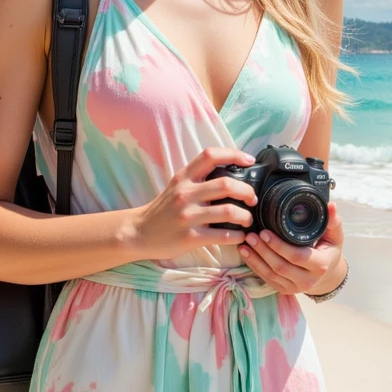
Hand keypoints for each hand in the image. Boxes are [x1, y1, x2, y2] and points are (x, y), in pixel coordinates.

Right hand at [132, 146, 258, 260]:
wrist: (138, 233)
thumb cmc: (163, 210)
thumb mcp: (176, 186)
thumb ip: (198, 179)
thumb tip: (231, 174)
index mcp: (184, 177)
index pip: (210, 155)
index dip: (233, 154)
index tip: (249, 161)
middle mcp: (186, 194)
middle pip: (226, 184)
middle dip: (247, 191)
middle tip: (253, 199)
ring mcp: (188, 216)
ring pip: (229, 211)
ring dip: (246, 216)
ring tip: (248, 220)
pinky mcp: (190, 237)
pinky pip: (222, 236)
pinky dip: (238, 236)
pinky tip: (240, 236)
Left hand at [239, 201, 345, 296]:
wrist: (328, 274)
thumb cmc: (329, 250)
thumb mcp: (334, 236)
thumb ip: (332, 221)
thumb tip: (331, 205)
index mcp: (321, 265)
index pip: (297, 256)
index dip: (279, 246)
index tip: (265, 232)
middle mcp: (308, 280)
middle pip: (280, 267)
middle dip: (263, 251)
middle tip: (250, 235)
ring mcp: (296, 288)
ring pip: (271, 274)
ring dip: (255, 259)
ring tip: (244, 244)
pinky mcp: (285, 290)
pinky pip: (267, 280)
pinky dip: (255, 267)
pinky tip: (246, 255)